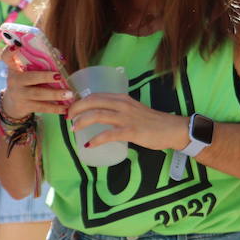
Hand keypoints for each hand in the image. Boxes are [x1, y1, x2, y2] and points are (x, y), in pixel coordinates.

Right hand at [0, 46, 72, 117]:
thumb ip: (42, 62)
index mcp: (14, 68)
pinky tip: (66, 108)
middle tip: (59, 76)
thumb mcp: (27, 71)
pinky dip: (55, 108)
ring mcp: (19, 94)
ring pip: (38, 94)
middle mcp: (14, 80)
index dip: (9, 51)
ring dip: (55, 94)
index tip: (16, 46)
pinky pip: (42, 107)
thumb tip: (61, 58)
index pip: (6, 57)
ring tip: (69, 94)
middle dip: (45, 77)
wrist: (13, 104)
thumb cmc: (26, 82)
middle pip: (30, 77)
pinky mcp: (25, 106)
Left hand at [66, 93, 187, 152]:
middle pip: (92, 102)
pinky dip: (96, 139)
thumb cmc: (152, 122)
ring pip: (97, 115)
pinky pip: (109, 134)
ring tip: (73, 130)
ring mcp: (126, 118)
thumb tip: (100, 116)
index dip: (79, 102)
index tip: (71, 110)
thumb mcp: (133, 110)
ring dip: (82, 122)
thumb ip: (118, 111)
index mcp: (121, 98)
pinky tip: (89, 145)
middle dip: (75, 110)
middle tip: (68, 119)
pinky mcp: (131, 131)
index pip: (95, 95)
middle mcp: (122, 104)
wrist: (172, 129)